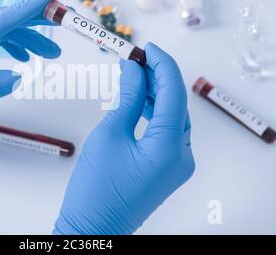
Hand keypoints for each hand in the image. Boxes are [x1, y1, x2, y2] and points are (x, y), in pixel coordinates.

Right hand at [54, 43, 194, 234]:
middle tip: (135, 57)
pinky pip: (166, 131)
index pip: (172, 93)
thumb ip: (127, 98)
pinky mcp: (168, 167)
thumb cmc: (95, 187)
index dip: (161, 65)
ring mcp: (177, 163)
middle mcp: (181, 155)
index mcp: (169, 147)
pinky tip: (138, 98)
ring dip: (155, 93)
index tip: (146, 47)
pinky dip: (153, 112)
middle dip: (157, 77)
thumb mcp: (109, 134)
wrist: (94, 227)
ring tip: (134, 73)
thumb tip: (133, 69)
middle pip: (175, 104)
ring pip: (172, 116)